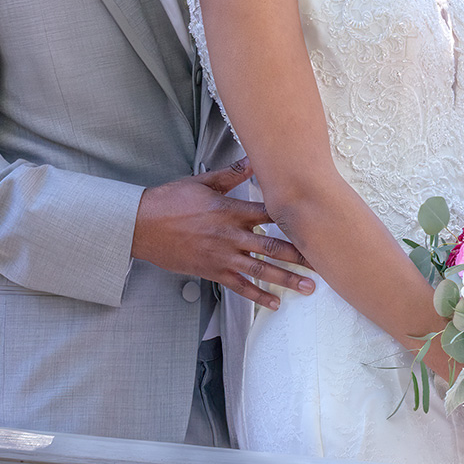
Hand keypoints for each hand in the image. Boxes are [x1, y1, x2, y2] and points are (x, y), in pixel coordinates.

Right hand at [131, 158, 315, 309]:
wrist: (142, 225)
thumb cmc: (171, 200)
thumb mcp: (202, 182)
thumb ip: (231, 174)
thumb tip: (253, 160)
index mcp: (230, 210)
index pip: (269, 213)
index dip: (292, 218)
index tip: (314, 222)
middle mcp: (230, 235)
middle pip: (271, 246)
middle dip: (298, 255)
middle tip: (322, 264)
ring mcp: (222, 256)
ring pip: (260, 270)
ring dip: (286, 279)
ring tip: (308, 287)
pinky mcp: (212, 272)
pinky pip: (239, 286)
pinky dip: (258, 296)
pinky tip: (275, 304)